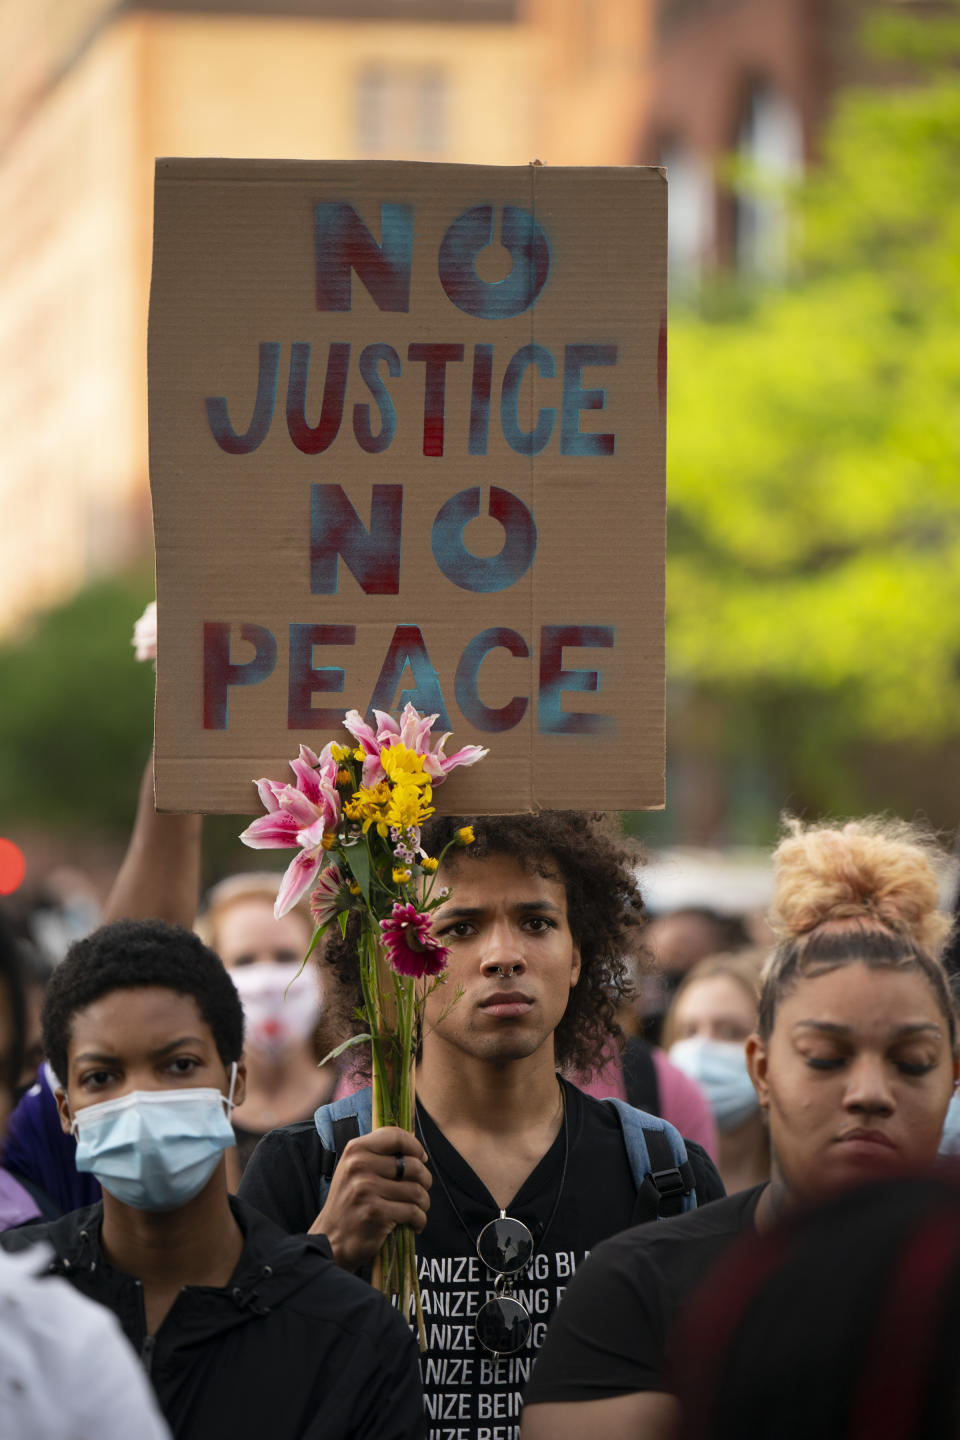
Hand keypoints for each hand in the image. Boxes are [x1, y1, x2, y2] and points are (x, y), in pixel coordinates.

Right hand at [310, 1126, 431, 1270]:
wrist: (330, 1241)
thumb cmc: (349, 1204)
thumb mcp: (354, 1170)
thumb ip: (379, 1155)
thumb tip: (417, 1150)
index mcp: (355, 1150)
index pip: (396, 1136)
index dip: (415, 1147)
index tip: (421, 1158)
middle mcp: (359, 1166)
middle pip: (413, 1165)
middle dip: (425, 1179)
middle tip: (421, 1189)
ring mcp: (366, 1190)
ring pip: (416, 1191)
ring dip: (423, 1202)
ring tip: (418, 1209)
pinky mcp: (375, 1213)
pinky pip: (413, 1212)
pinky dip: (419, 1220)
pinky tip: (414, 1223)